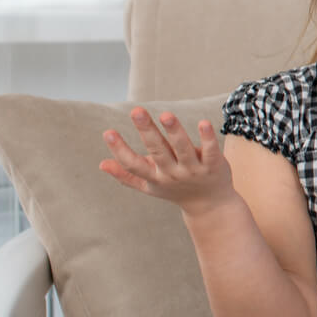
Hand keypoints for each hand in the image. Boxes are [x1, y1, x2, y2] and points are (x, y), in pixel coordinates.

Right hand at [99, 107, 233, 214]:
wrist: (209, 206)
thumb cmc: (175, 190)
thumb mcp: (150, 186)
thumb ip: (127, 175)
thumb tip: (102, 164)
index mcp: (155, 177)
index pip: (133, 165)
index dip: (120, 150)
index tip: (108, 132)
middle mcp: (173, 174)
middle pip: (158, 151)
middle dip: (147, 131)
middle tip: (136, 111)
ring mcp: (194, 170)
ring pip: (183, 149)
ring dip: (174, 132)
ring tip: (166, 115)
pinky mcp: (214, 165)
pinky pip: (210, 151)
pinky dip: (208, 138)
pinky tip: (204, 123)